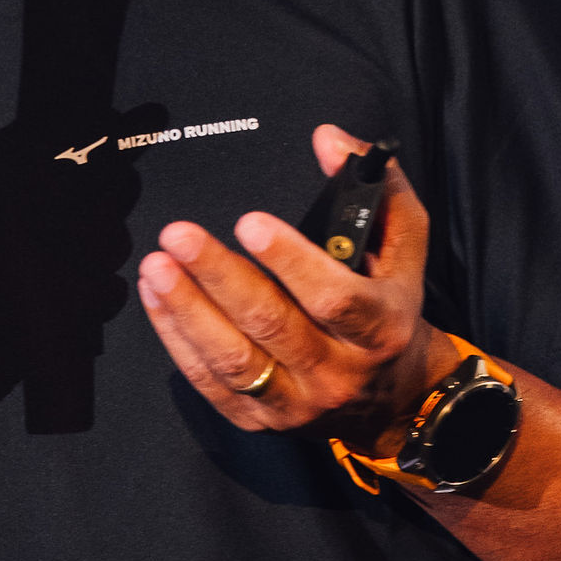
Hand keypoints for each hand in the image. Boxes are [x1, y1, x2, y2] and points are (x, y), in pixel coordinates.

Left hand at [135, 125, 440, 440]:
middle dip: (219, 277)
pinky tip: (156, 299)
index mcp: (379, 328)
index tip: (250, 223)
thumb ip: (378, 187)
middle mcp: (338, 371)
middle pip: (272, 326)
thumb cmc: (389, 307)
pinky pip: (210, 383)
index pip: (334, 299)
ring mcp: (297, 402)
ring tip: (156, 267)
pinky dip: (178, 339)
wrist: (391, 398)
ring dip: (188, 311)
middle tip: (179, 236)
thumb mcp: (405, 247)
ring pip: (234, 361)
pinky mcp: (260, 420)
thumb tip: (330, 140)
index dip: (291, 262)